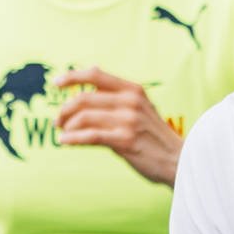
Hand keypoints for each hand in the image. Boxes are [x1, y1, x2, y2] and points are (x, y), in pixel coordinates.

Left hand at [54, 69, 182, 186]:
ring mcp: (128, 121)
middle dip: (65, 109)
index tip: (55, 83)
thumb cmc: (154, 135)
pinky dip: (73, 139)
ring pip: (84, 118)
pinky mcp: (125, 141)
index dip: (71, 77)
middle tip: (58, 120)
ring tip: (62, 133)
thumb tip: (90, 73)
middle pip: (84, 98)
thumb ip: (117, 94)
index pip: (95, 75)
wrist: (178, 160)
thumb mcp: (140, 106)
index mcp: (133, 90)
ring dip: (67, 126)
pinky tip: (65, 142)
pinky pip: (90, 137)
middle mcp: (130, 102)